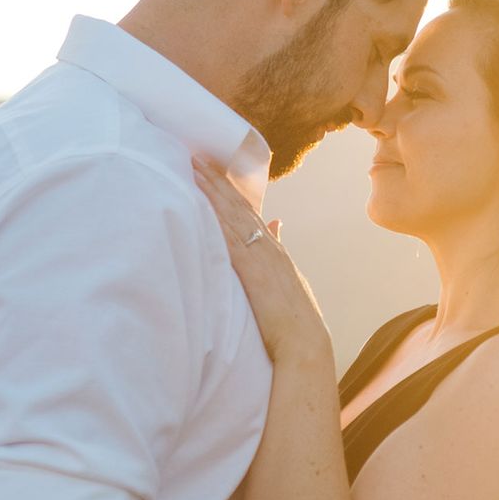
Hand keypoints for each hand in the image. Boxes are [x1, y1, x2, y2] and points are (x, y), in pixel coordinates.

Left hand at [192, 158, 331, 361]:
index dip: (229, 189)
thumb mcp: (289, 282)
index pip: (249, 211)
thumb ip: (279, 253)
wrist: (305, 344)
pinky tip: (199, 201)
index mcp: (276, 250)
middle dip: (216, 179)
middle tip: (195, 155)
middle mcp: (268, 246)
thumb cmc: (295, 322)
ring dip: (211, 188)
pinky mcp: (251, 271)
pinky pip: (228, 236)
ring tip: (193, 165)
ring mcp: (261, 256)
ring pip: (232, 213)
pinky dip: (213, 215)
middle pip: (238, 204)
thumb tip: (277, 225)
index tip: (213, 169)